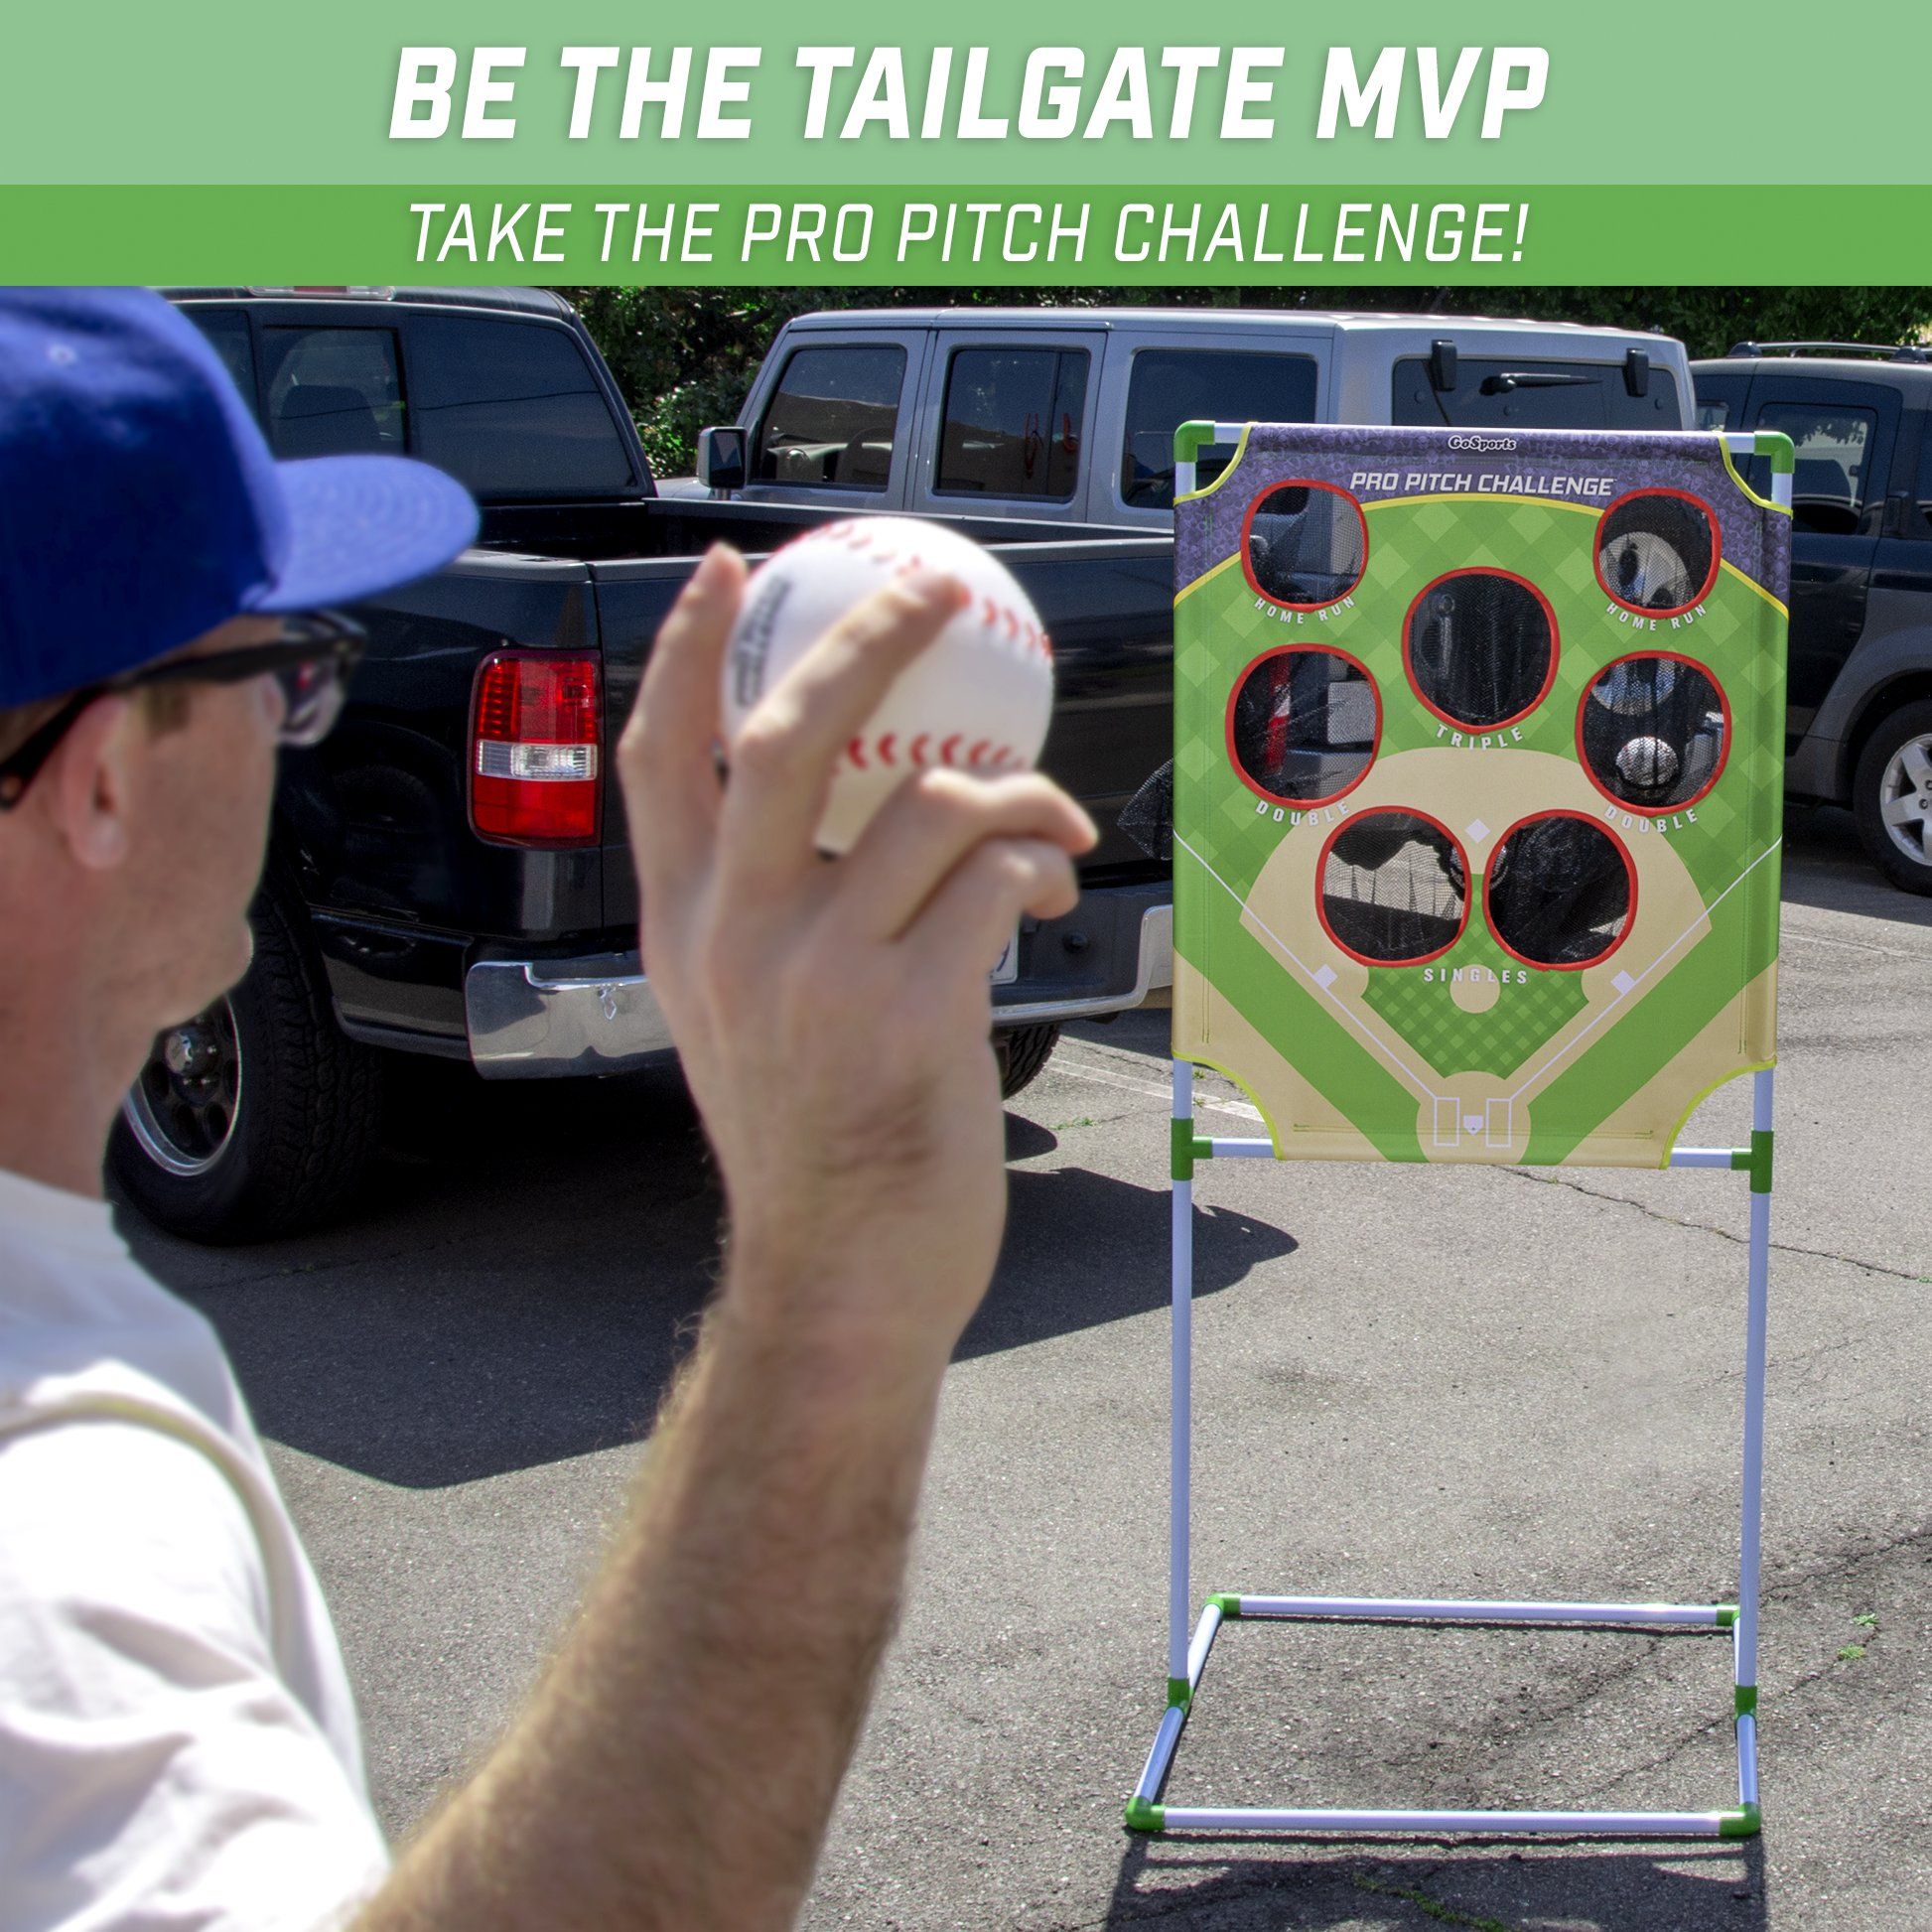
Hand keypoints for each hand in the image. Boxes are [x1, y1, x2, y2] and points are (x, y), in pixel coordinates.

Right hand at [618, 544, 1096, 1370]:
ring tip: (1047, 824)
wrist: (836, 1278)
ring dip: (1015, 795)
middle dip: (868, 641)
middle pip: (788, 737)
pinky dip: (1035, 865)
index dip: (685, 650)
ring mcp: (816, 978)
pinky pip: (992, 884)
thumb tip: (849, 809)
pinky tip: (1044, 893)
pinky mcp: (906, 1019)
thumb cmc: (810, 1144)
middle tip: (935, 592)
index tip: (725, 573)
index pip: (659, 757)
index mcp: (682, 929)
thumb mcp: (736, 1019)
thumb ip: (762, 914)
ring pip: (930, 807)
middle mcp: (734, 939)